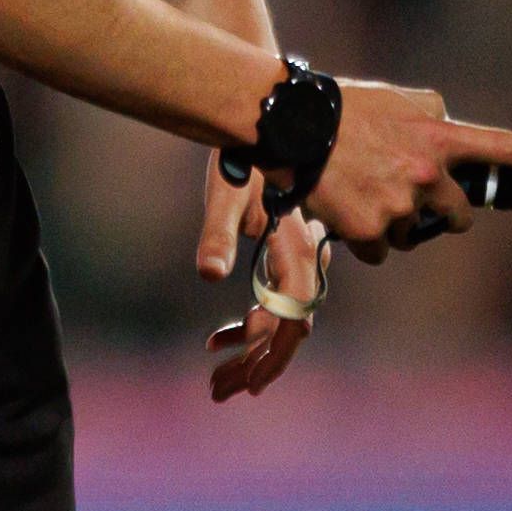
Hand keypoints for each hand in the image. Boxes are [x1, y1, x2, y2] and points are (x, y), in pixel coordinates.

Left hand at [199, 157, 327, 400]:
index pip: (290, 317)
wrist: (269, 119)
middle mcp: (303, 261)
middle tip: (220, 391)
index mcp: (294, 251)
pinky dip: (251, 329)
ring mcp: (296, 260)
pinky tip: (219, 338)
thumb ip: (217, 233)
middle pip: (291, 331)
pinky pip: (277, 305)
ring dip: (254, 355)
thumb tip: (208, 272)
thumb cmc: (243, 154)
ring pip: (285, 323)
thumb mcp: (225, 191)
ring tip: (218, 381)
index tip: (239, 376)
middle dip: (258, 365)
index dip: (267, 351)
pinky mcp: (284, 256)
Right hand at [303, 77, 511, 257]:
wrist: (291, 127)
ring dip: (399, 226)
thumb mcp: (396, 98)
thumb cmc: (341, 108)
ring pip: (414, 235)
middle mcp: (428, 175)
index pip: (502, 149)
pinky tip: (348, 215)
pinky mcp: (369, 232)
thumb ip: (430, 113)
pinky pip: (381, 251)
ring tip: (366, 198)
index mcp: (438, 137)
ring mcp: (400, 207)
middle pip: (460, 215)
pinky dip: (368, 241)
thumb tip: (447, 125)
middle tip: (424, 205)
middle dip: (448, 214)